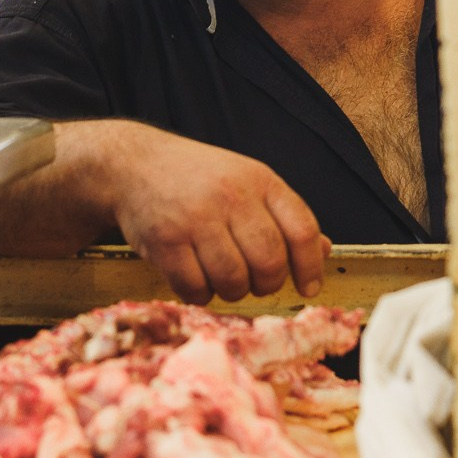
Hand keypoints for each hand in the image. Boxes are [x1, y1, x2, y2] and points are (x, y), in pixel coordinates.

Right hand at [103, 123, 329, 303]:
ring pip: (233, 281)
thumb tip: (324, 251)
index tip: (308, 286)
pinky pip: (194, 288)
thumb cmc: (195, 177)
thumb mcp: (245, 181)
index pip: (302, 230)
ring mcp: (195, 218)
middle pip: (269, 262)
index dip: (310, 266)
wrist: (133, 163)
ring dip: (232, 291)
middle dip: (266, 284)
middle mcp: (230, 196)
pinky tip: (194, 278)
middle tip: (254, 282)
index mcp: (259, 179)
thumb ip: (282, 215)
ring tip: (221, 278)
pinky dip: (198, 294)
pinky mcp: (164, 240)